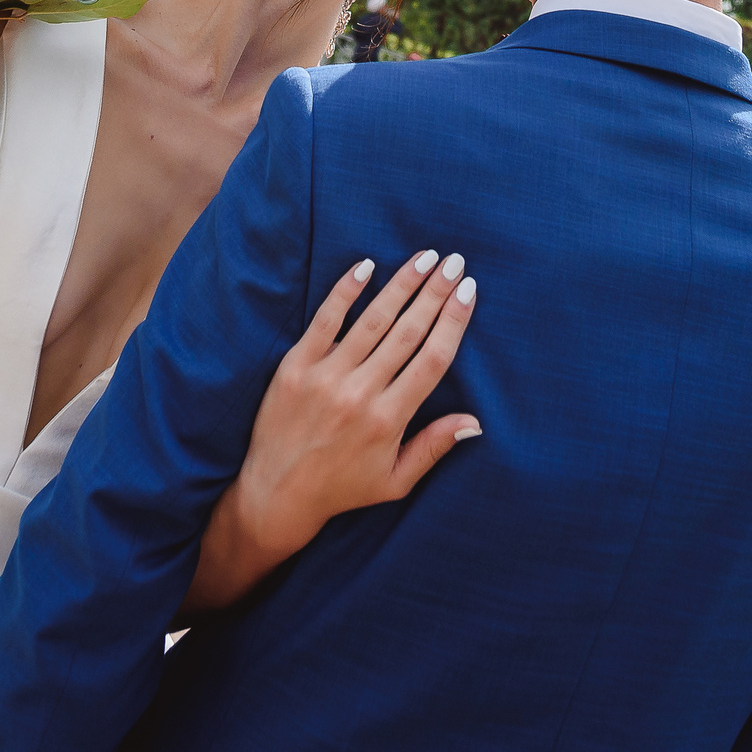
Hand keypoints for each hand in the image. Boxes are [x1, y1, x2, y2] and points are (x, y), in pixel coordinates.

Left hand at [192, 250, 478, 608]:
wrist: (276, 494)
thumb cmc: (342, 490)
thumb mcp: (396, 480)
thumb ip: (434, 447)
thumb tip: (475, 422)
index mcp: (389, 420)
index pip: (432, 360)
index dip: (453, 322)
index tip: (469, 292)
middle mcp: (360, 394)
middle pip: (407, 332)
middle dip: (435, 293)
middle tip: (455, 262)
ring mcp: (326, 377)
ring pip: (372, 320)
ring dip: (401, 284)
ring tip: (425, 257)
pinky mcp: (295, 367)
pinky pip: (324, 321)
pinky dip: (345, 292)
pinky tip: (365, 266)